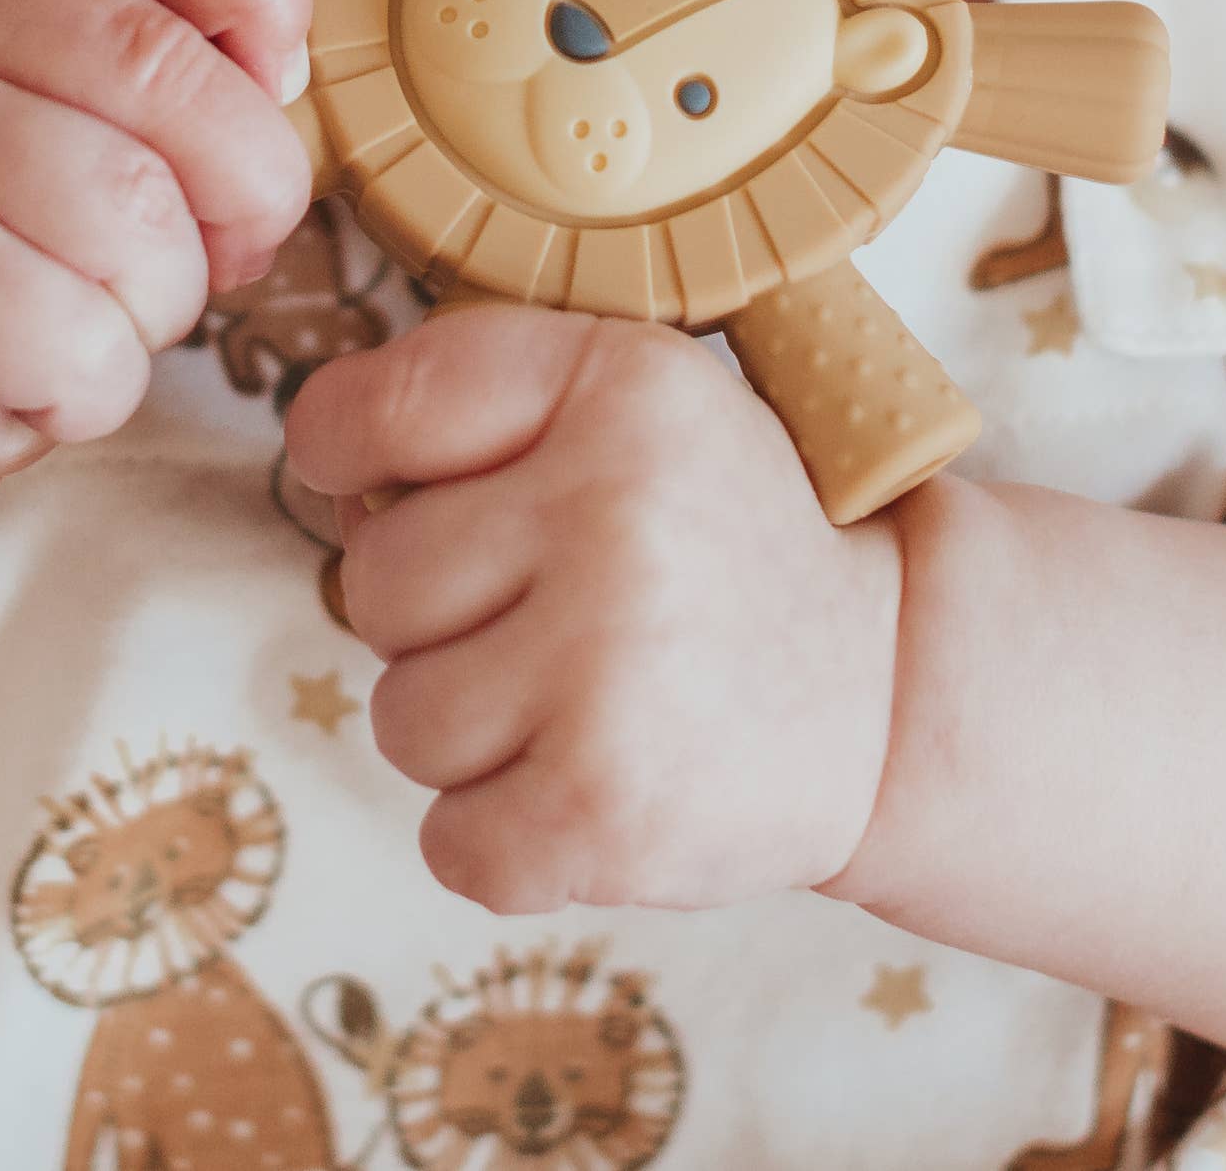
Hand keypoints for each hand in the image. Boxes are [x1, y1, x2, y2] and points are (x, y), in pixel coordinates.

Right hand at [0, 0, 313, 488]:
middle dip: (249, 178)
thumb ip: (183, 32)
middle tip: (232, 238)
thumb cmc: (15, 191)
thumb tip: (277, 79)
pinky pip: (83, 339)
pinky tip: (44, 367)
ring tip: (112, 304)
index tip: (270, 82)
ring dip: (170, 292)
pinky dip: (106, 380)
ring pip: (134, 213)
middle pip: (160, 67)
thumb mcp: (85, 70)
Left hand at [282, 304, 904, 912]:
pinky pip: (450, 840)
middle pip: (372, 584)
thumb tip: (331, 477)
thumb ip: (484, 406)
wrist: (895, 686)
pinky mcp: (603, 809)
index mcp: (615, 385)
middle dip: (436, 617)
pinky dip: (505, 836)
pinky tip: (592, 782)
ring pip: (403, 720)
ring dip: (475, 733)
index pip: (374, 409)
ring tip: (588, 701)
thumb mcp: (641, 409)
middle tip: (554, 617)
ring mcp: (605, 667)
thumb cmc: (725, 543)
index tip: (384, 484)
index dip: (347, 453)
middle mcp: (610, 511)